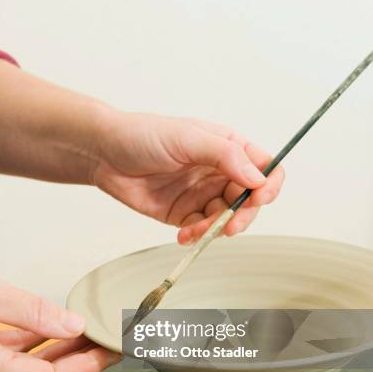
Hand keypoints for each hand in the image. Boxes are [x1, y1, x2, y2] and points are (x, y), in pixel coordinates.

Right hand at [0, 264, 119, 371]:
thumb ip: (29, 311)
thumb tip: (73, 324)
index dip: (87, 367)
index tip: (111, 353)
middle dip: (80, 362)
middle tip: (107, 345)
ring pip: (27, 369)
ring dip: (59, 352)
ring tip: (86, 334)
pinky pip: (10, 356)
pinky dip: (34, 344)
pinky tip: (50, 330)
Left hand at [93, 112, 284, 243]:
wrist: (104, 154)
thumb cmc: (143, 135)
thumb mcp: (188, 138)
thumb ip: (225, 156)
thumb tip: (258, 178)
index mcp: (227, 147)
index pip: (265, 167)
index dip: (268, 185)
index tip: (258, 198)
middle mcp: (219, 172)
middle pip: (250, 200)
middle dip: (243, 216)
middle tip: (229, 226)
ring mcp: (203, 194)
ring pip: (227, 219)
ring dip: (216, 229)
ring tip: (194, 229)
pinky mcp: (184, 214)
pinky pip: (202, 230)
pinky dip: (197, 236)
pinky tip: (184, 235)